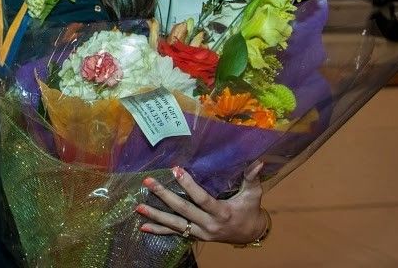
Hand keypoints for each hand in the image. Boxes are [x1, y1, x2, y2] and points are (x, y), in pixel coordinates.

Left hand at [137, 162, 266, 244]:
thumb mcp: (253, 194)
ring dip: (156, 215)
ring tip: (138, 207)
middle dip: (164, 196)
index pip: (201, 198)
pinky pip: (174, 234)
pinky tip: (143, 227)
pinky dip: (159, 231)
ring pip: (175, 224)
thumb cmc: (250, 210)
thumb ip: (252, 177)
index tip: (175, 170)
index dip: (188, 185)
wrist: (250, 234)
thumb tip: (258, 161)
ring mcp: (200, 232)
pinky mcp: (195, 236)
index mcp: (222, 212)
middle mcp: (208, 224)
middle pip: (183, 210)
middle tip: (148, 183)